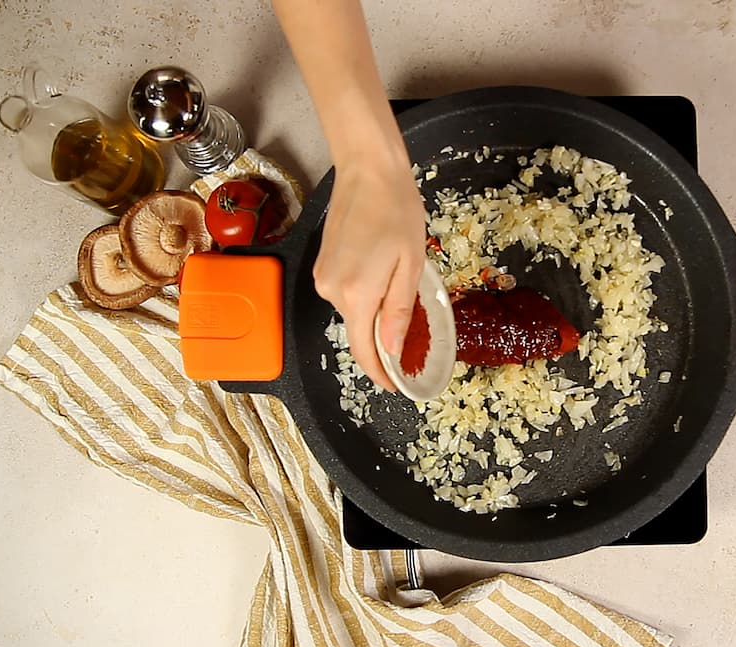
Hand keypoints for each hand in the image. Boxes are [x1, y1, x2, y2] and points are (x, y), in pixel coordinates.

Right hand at [313, 151, 425, 391]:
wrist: (368, 172)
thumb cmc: (396, 210)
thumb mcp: (411, 264)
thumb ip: (399, 310)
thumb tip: (392, 348)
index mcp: (358, 293)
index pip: (364, 350)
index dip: (380, 373)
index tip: (396, 384)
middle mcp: (333, 290)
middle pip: (359, 333)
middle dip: (383, 344)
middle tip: (414, 344)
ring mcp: (323, 278)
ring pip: (353, 314)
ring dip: (375, 317)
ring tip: (403, 301)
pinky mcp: (322, 267)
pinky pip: (345, 296)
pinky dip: (364, 299)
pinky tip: (383, 280)